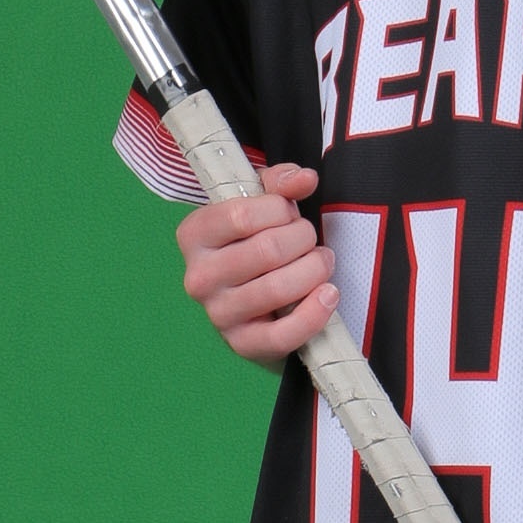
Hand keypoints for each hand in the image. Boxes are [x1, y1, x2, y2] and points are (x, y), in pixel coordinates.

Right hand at [178, 164, 340, 366]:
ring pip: (278, 287)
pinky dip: (315, 313)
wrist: (255, 303)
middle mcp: (199, 276)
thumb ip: (280, 183)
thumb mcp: (262, 205)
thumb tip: (305, 179)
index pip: (241, 215)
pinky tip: (328, 295)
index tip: (289, 214)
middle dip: (303, 239)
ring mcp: (218, 313)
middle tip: (309, 241)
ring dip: (314, 270)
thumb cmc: (256, 244)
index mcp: (195, 235)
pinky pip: (283, 334)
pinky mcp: (243, 344)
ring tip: (320, 264)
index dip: (280, 210)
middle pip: (267, 250)